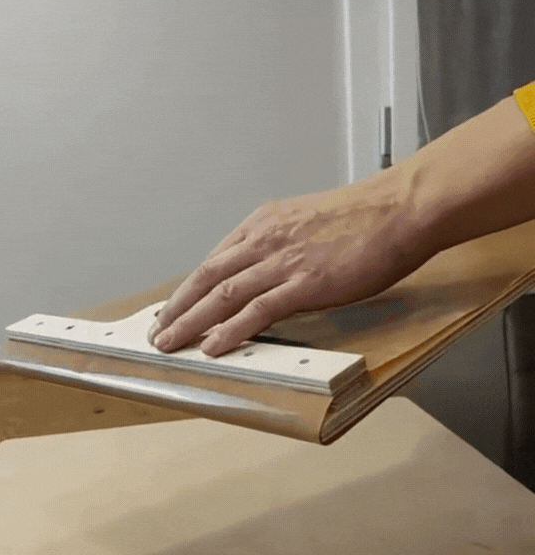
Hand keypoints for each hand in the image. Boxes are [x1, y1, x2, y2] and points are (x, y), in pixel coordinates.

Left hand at [148, 167, 435, 356]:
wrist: (398, 209)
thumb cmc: (362, 216)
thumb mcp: (308, 222)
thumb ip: (283, 244)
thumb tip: (271, 271)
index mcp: (264, 223)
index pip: (215, 259)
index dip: (190, 287)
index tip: (177, 305)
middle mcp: (264, 240)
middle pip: (207, 277)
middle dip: (177, 307)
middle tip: (157, 330)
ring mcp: (283, 261)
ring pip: (223, 295)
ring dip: (191, 322)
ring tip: (170, 344)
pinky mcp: (305, 283)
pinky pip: (258, 310)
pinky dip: (231, 330)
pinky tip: (213, 347)